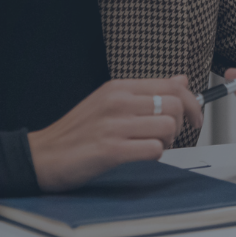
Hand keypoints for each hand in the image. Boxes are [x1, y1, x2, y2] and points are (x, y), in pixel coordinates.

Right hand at [28, 76, 202, 190]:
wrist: (41, 156)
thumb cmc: (76, 132)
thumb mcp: (109, 101)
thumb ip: (146, 91)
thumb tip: (182, 80)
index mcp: (118, 87)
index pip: (172, 85)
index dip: (192, 102)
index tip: (195, 116)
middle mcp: (117, 102)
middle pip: (174, 105)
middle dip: (180, 124)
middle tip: (167, 136)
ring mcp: (113, 125)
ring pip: (168, 127)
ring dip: (167, 142)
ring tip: (151, 146)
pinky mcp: (110, 150)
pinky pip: (153, 149)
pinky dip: (154, 156)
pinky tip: (139, 156)